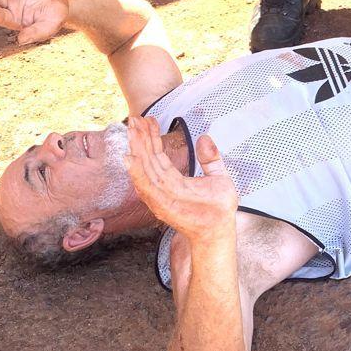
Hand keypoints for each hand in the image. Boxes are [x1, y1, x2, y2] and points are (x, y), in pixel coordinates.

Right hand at [125, 116, 237, 244]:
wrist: (219, 231)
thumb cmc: (218, 209)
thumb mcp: (219, 178)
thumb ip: (211, 159)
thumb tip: (204, 137)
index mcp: (172, 180)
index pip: (158, 156)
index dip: (152, 138)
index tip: (147, 120)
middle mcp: (162, 187)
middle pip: (148, 160)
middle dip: (140, 139)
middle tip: (134, 118)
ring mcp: (160, 197)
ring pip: (144, 169)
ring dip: (137, 150)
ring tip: (131, 131)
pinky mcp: (161, 205)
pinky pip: (146, 187)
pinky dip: (137, 173)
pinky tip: (130, 158)